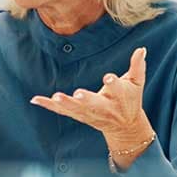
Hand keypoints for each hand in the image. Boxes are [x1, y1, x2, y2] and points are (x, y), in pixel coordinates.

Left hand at [29, 47, 155, 169]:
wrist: (125, 127)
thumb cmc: (130, 100)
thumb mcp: (137, 84)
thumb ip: (137, 66)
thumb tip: (141, 49)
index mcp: (120, 97)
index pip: (118, 89)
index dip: (114, 84)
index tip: (108, 79)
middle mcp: (105, 107)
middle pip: (95, 104)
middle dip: (87, 100)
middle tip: (78, 94)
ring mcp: (90, 113)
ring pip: (76, 109)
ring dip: (65, 104)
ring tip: (56, 97)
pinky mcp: (78, 115)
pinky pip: (62, 111)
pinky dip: (48, 106)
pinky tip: (35, 99)